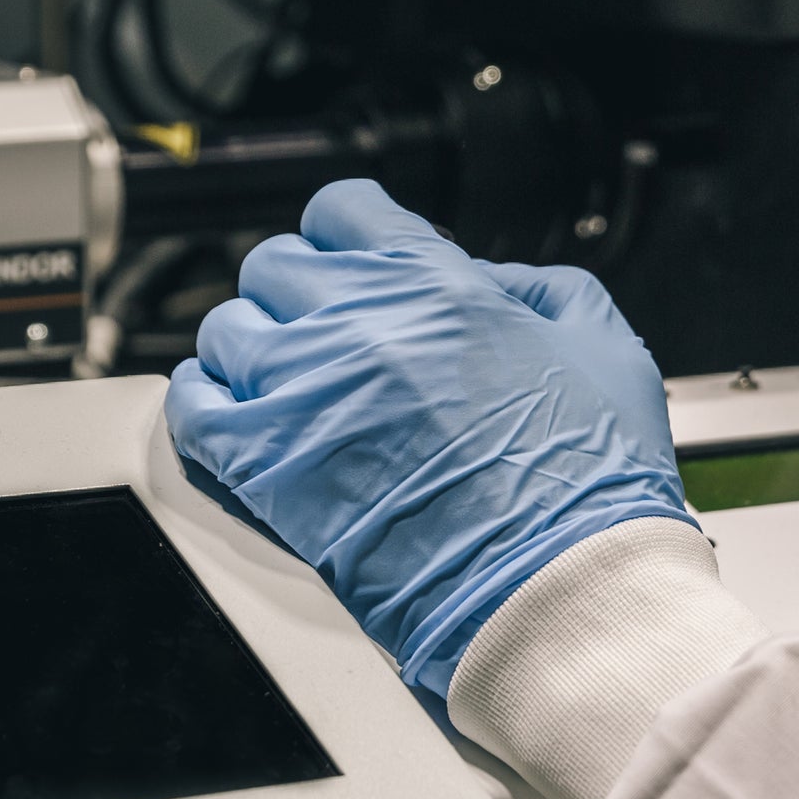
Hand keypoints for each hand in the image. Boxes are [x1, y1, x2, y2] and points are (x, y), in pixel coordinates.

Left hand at [167, 180, 693, 695]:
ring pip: (226, 330)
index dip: (346, 236)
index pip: (343, 210)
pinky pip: (192, 408)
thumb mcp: (606, 346)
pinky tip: (229, 419)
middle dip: (298, 295)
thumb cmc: (588, 485)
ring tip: (283, 387)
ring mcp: (304, 389)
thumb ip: (542, 289)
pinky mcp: (266, 465)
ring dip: (250, 352)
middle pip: (276, 266)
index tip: (349, 265)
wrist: (554, 588)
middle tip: (324, 336)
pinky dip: (201, 406)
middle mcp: (358, 320)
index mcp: (436, 283)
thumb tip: (492, 278)